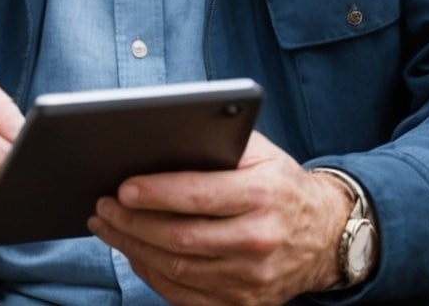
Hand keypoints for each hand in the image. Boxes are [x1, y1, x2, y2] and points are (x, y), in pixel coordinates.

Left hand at [87, 131, 352, 305]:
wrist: (325, 235)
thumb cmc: (280, 185)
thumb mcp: (260, 153)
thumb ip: (216, 143)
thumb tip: (158, 140)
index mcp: (264, 196)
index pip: (198, 196)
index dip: (155, 194)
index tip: (121, 189)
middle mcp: (259, 241)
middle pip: (180, 237)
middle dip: (132, 222)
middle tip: (102, 206)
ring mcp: (252, 279)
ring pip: (177, 268)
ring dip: (132, 247)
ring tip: (107, 226)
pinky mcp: (245, 303)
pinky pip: (185, 294)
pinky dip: (152, 274)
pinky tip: (134, 252)